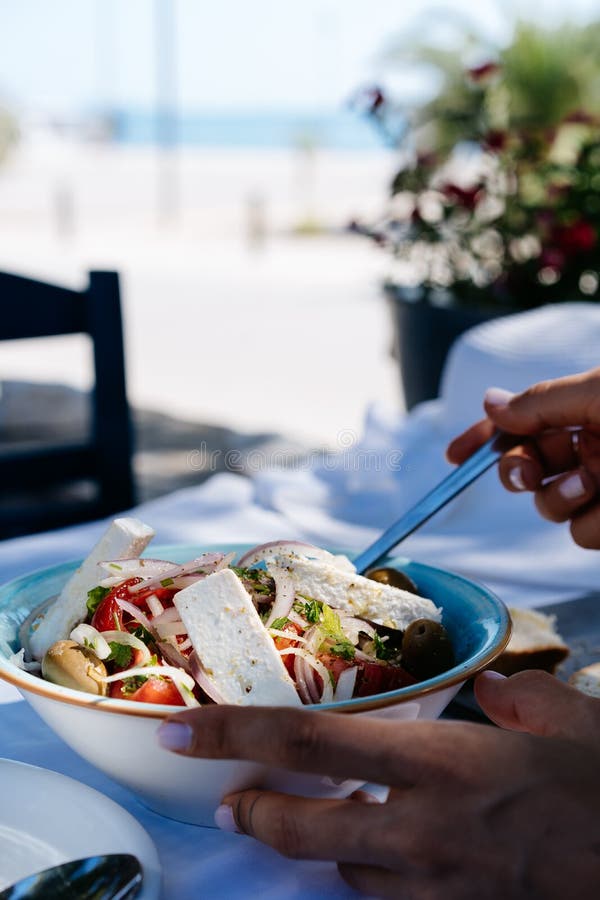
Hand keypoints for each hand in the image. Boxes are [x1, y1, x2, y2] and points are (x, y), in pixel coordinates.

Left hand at [158, 672, 599, 898]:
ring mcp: (435, 887)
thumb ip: (514, 699)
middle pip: (301, 826)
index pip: (310, 738)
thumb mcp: (566, 719)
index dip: (235, 733)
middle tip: (227, 800)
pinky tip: (385, 853)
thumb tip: (490, 694)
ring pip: (340, 869)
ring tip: (317, 816)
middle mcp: (424, 829)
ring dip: (319, 842)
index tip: (182, 729)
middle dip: (250, 812)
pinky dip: (370, 875)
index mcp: (442, 761)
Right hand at [446, 368, 599, 547]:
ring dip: (562, 499)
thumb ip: (542, 401)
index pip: (522, 423)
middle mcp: (592, 448)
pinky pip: (582, 535)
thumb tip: (489, 403)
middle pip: (525, 467)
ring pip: (550, 507)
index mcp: (584, 410)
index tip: (455, 457)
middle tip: (526, 474)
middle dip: (515, 471)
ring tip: (595, 484)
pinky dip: (596, 524)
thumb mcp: (598, 393)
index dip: (485, 438)